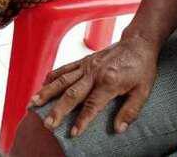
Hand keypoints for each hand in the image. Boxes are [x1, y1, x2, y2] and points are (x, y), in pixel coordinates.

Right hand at [31, 36, 158, 136]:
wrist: (137, 43)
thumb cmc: (142, 69)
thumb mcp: (143, 92)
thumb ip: (130, 111)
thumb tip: (119, 129)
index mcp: (109, 83)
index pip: (92, 105)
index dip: (82, 120)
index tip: (73, 133)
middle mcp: (93, 74)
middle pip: (71, 94)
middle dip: (57, 110)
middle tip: (47, 123)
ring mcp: (86, 66)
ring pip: (62, 80)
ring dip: (46, 92)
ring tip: (33, 103)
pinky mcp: (83, 61)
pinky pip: (64, 69)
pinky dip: (52, 76)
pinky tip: (42, 84)